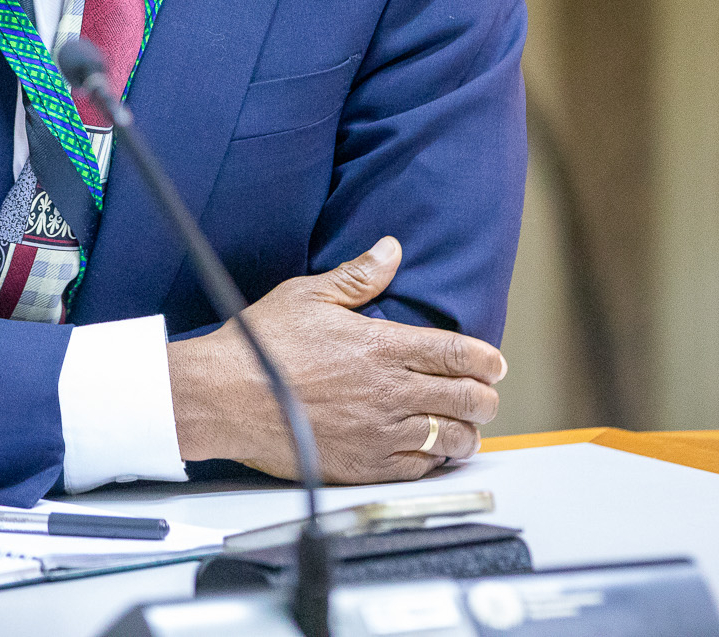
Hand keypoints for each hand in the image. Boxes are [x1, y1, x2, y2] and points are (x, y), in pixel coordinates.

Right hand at [166, 236, 504, 482]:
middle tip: (484, 396)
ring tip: (465, 430)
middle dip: (485, 398)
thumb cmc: (260, 346)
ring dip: (466, 434)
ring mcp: (378, 433)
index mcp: (381, 347)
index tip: (496, 364)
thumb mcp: (307, 295)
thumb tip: (391, 249)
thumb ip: (358, 276)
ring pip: (450, 440)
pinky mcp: (362, 465)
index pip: (458, 354)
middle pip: (467, 400)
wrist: (223, 398)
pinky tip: (430, 454)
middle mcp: (388, 392)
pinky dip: (433, 462)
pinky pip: (418, 469)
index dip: (487, 360)